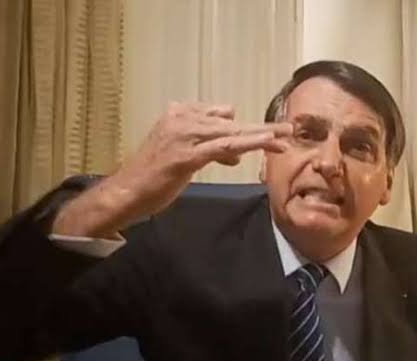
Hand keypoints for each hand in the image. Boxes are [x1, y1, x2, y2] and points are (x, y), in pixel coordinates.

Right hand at [53, 102, 291, 236]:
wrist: (126, 192)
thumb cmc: (154, 176)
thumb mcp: (184, 155)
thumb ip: (209, 147)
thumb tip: (235, 152)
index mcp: (179, 113)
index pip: (222, 114)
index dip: (246, 126)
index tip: (271, 131)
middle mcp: (182, 118)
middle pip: (231, 121)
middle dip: (262, 128)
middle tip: (290, 129)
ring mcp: (184, 135)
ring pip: (232, 132)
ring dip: (261, 136)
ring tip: (286, 138)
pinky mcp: (187, 155)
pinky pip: (225, 147)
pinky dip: (248, 144)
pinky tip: (266, 144)